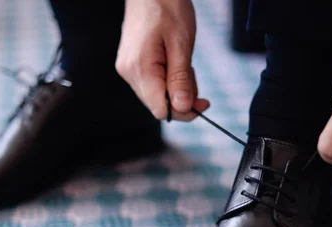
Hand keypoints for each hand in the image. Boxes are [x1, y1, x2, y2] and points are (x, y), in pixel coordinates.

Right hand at [116, 0, 209, 120]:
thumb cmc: (166, 6)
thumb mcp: (181, 43)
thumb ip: (181, 79)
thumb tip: (183, 108)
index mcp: (140, 68)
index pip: (161, 110)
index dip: (184, 111)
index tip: (203, 103)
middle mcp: (129, 72)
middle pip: (157, 105)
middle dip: (181, 97)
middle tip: (194, 75)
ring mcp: (127, 69)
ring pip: (155, 95)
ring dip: (174, 86)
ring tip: (183, 62)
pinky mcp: (130, 64)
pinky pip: (151, 83)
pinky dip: (167, 78)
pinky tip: (173, 61)